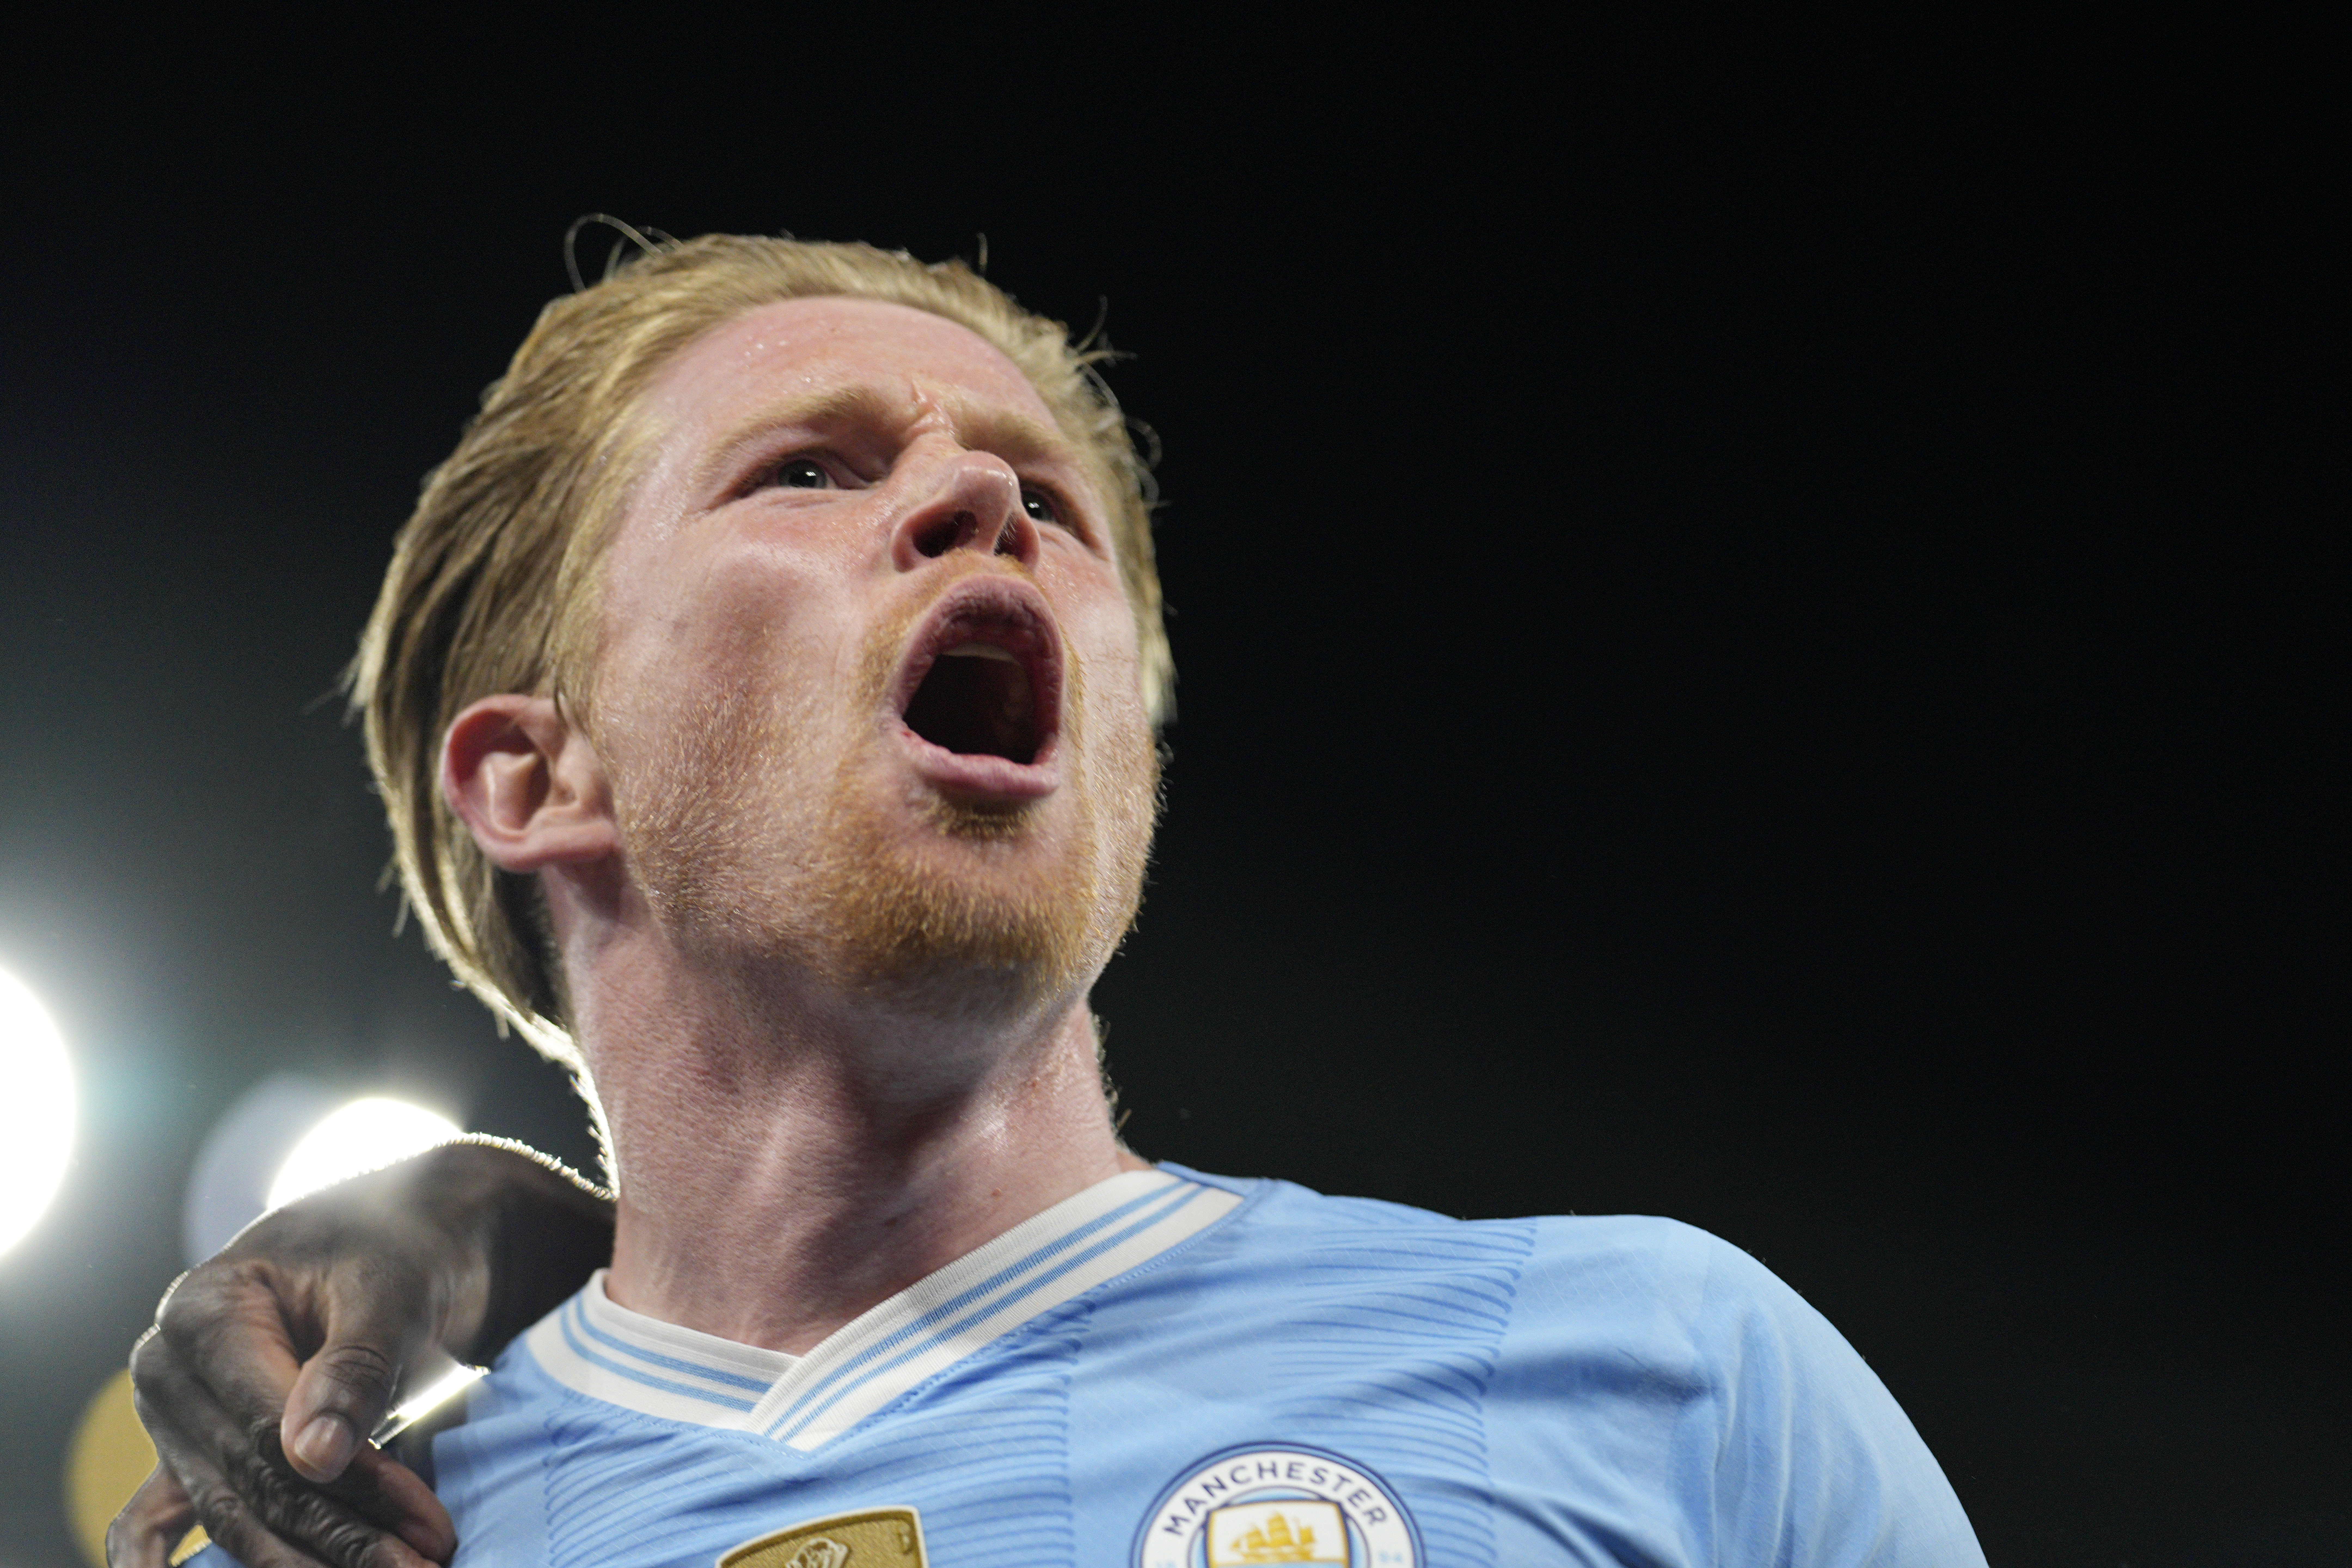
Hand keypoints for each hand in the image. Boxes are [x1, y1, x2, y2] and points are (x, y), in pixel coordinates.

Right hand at [122, 1137, 612, 1566]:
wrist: (407, 1233)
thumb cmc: (399, 1246)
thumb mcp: (389, 1286)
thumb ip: (352, 1366)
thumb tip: (312, 1460)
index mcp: (202, 1313)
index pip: (271, 1431)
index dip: (352, 1488)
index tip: (427, 1531)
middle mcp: (170, 1369)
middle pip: (254, 1481)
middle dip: (341, 1536)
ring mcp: (175, 1413)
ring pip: (233, 1511)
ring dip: (305, 1560)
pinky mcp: (197, 1444)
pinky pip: (159, 1513)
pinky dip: (169, 1562)